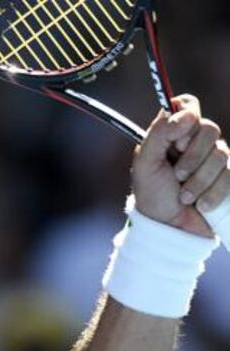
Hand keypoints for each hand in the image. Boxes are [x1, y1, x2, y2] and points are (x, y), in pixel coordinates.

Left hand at [131, 95, 229, 237]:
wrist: (170, 229)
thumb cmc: (153, 197)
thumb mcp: (146, 164)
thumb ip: (159, 134)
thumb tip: (184, 112)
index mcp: (172, 134)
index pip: (187, 104)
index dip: (186, 118)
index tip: (176, 141)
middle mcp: (194, 142)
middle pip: (209, 128)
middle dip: (192, 157)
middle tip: (176, 175)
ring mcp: (214, 158)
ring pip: (221, 153)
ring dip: (199, 180)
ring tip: (184, 196)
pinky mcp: (228, 177)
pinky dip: (211, 193)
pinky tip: (199, 204)